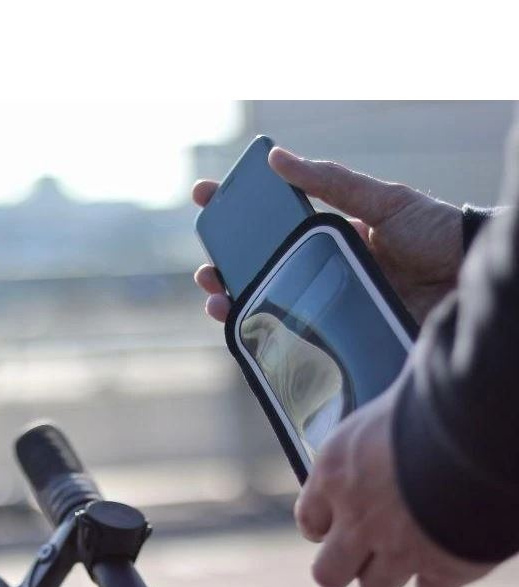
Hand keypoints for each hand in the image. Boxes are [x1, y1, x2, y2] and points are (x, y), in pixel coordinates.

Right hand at [193, 147, 463, 324]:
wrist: (472, 282)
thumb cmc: (435, 233)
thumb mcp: (384, 200)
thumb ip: (332, 182)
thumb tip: (277, 157)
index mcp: (330, 235)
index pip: (273, 223)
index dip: (238, 211)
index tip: (204, 197)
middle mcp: (323, 269)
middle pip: (263, 269)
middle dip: (226, 268)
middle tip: (207, 269)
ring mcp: (329, 304)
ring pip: (271, 306)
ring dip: (237, 304)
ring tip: (218, 301)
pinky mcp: (339, 337)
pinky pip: (295, 339)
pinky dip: (266, 339)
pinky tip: (247, 336)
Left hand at [294, 385, 494, 586]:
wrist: (478, 430)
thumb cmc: (429, 405)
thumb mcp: (379, 414)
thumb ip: (366, 443)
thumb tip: (376, 427)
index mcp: (334, 475)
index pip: (309, 520)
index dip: (323, 525)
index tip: (334, 524)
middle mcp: (357, 519)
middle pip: (328, 573)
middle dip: (344, 564)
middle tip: (364, 551)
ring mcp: (398, 549)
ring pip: (376, 586)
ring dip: (389, 571)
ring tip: (408, 549)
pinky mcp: (443, 568)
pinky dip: (436, 576)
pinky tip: (443, 557)